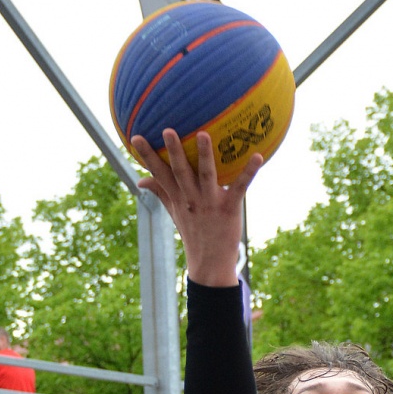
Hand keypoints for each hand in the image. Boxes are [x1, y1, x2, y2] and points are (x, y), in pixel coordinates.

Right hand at [131, 129, 261, 286]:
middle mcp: (191, 199)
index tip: (135, 137)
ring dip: (204, 155)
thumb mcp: (174, 213)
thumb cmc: (194, 232)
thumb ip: (160, 193)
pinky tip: (258, 156)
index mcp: (178, 198)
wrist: (210, 263)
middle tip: (167, 130)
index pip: (158, 174)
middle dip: (173, 151)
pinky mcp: (229, 208)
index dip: (146, 156)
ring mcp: (210, 203)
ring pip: (206, 175)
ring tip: (203, 134)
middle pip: (180, 171)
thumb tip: (140, 180)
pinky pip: (240, 187)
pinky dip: (249, 172)